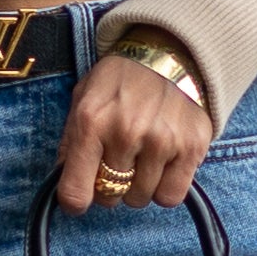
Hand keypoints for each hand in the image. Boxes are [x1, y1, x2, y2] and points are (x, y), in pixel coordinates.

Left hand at [54, 53, 213, 215]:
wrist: (171, 54)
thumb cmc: (121, 80)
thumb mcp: (84, 99)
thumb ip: (70, 143)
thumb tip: (65, 184)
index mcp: (91, 122)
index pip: (75, 192)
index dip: (75, 201)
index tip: (80, 196)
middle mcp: (125, 133)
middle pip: (109, 198)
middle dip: (110, 186)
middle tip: (118, 162)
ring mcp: (161, 142)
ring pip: (140, 199)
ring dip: (138, 186)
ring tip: (142, 157)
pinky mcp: (191, 148)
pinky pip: (170, 197)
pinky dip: (164, 188)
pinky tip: (162, 165)